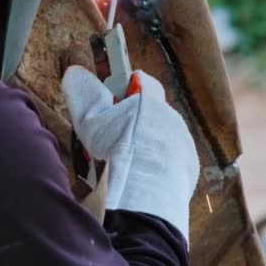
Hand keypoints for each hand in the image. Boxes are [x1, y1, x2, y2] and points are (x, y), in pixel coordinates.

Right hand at [62, 66, 199, 239]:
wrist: (144, 193)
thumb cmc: (115, 152)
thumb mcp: (90, 120)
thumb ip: (84, 94)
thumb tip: (76, 72)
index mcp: (149, 99)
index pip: (139, 78)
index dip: (122, 87)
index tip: (108, 101)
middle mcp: (171, 115)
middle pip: (149, 109)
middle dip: (132, 118)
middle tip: (111, 137)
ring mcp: (183, 141)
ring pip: (159, 134)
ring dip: (145, 142)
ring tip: (124, 162)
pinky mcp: (189, 166)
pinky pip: (171, 157)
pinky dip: (156, 162)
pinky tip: (139, 176)